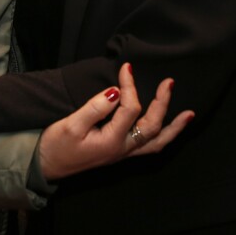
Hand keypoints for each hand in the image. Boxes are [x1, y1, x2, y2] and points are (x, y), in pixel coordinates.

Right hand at [38, 63, 194, 180]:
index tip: (126, 68)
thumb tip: (115, 91)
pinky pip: (149, 147)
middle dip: (162, 103)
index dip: (129, 86)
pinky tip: (168, 128)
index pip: (129, 108)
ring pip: (156, 142)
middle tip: (169, 82)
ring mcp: (123, 153)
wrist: (46, 166)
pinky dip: (163, 137)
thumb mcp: (71, 125)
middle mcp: (122, 149)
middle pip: (152, 126)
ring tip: (189, 114)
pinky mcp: (120, 152)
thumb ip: (95, 108)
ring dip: (173, 128)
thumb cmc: (57, 145)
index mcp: (111, 141)